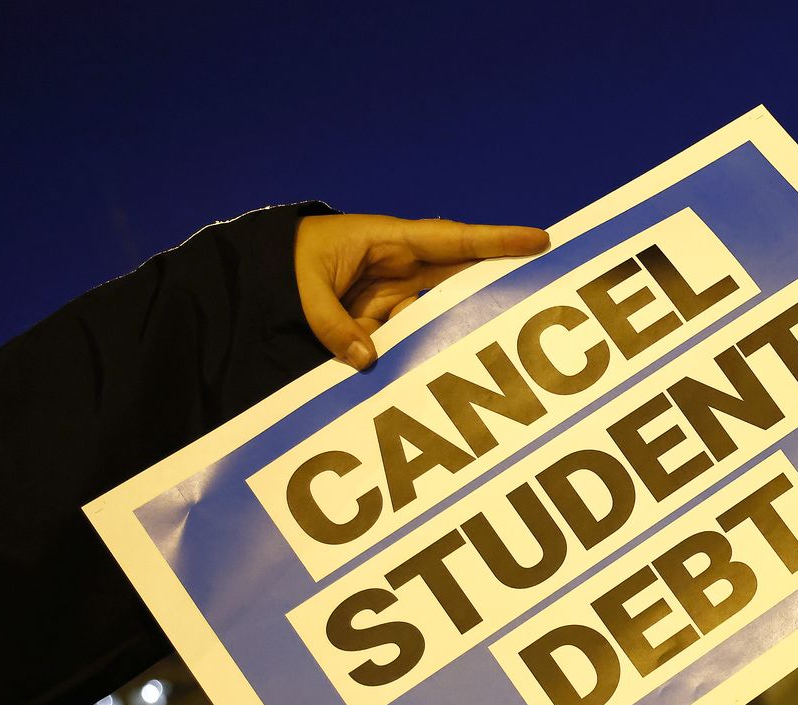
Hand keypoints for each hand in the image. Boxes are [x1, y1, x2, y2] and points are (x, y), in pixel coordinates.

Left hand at [295, 213, 549, 369]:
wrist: (258, 275)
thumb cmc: (285, 263)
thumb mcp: (303, 288)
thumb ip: (333, 325)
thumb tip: (368, 360)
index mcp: (389, 242)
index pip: (454, 240)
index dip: (497, 242)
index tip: (539, 240)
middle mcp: (402, 265)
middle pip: (461, 275)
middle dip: (495, 283)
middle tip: (539, 293)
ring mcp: (395, 292)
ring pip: (438, 312)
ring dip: (451, 330)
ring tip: (478, 350)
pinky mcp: (383, 318)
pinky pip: (410, 335)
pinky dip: (417, 352)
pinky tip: (428, 370)